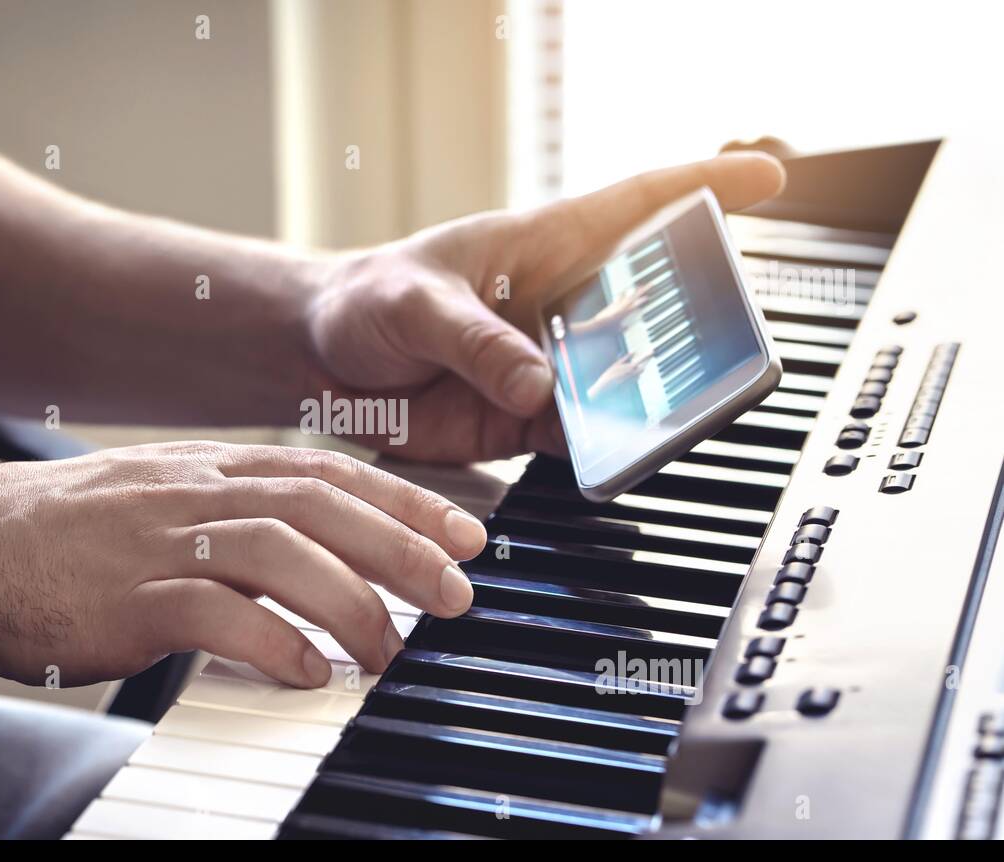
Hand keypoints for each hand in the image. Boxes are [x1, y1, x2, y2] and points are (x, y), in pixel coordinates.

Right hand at [0, 442, 487, 688]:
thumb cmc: (62, 534)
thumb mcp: (157, 498)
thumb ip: (230, 513)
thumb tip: (307, 547)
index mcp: (206, 466)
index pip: (327, 472)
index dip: (404, 499)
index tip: (462, 530)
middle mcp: (194, 492)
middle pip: (320, 506)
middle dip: (401, 546)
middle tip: (457, 590)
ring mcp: (161, 541)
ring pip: (280, 552)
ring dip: (351, 602)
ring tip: (391, 650)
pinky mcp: (128, 598)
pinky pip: (215, 615)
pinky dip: (274, 644)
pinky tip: (309, 673)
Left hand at [304, 153, 784, 461]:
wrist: (319, 360)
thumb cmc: (365, 300)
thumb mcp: (414, 306)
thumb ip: (473, 342)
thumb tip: (537, 383)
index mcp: (540, 246)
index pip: (635, 206)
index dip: (704, 187)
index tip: (769, 178)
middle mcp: (558, 305)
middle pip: (649, 306)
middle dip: (697, 321)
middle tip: (731, 339)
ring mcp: (546, 366)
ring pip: (624, 382)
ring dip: (653, 400)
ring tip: (681, 413)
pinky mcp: (524, 420)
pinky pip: (581, 438)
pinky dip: (603, 450)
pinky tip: (618, 457)